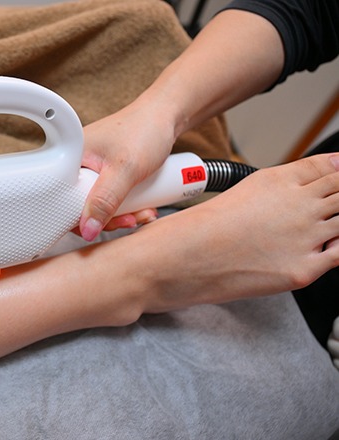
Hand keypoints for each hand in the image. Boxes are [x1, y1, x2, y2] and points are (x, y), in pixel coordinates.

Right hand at [79, 100, 176, 240]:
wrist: (167, 116)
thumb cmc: (145, 130)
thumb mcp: (125, 170)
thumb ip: (104, 201)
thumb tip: (88, 230)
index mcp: (70, 158)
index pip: (64, 200)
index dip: (83, 219)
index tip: (106, 225)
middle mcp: (78, 164)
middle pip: (83, 207)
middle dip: (111, 219)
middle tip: (131, 219)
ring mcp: (94, 169)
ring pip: (101, 205)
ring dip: (124, 214)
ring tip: (144, 212)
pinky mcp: (108, 173)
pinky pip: (111, 198)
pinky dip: (127, 206)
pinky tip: (143, 207)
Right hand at [136, 153, 338, 312]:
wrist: (176, 260)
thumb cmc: (194, 231)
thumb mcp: (237, 194)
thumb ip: (277, 185)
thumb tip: (303, 181)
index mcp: (277, 180)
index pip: (330, 168)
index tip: (337, 179)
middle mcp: (296, 205)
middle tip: (330, 203)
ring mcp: (302, 237)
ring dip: (336, 221)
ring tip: (313, 227)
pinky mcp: (302, 269)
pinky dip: (337, 248)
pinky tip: (324, 248)